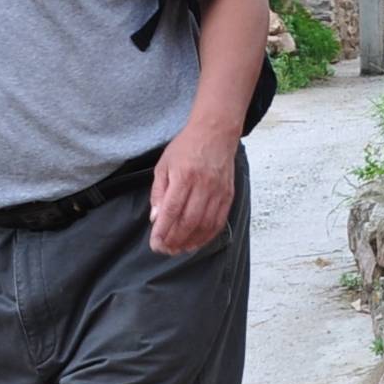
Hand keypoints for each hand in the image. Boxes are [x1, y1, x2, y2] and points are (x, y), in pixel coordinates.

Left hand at [147, 120, 239, 254]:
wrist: (215, 133)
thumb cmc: (186, 148)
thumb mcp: (164, 165)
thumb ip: (159, 192)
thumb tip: (156, 218)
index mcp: (184, 176)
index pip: (172, 210)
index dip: (163, 230)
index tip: (155, 243)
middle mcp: (203, 185)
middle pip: (189, 221)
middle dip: (175, 239)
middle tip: (164, 250)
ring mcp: (218, 191)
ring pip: (205, 224)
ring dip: (191, 241)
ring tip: (179, 249)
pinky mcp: (228, 195)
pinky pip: (219, 221)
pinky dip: (208, 235)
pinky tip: (197, 242)